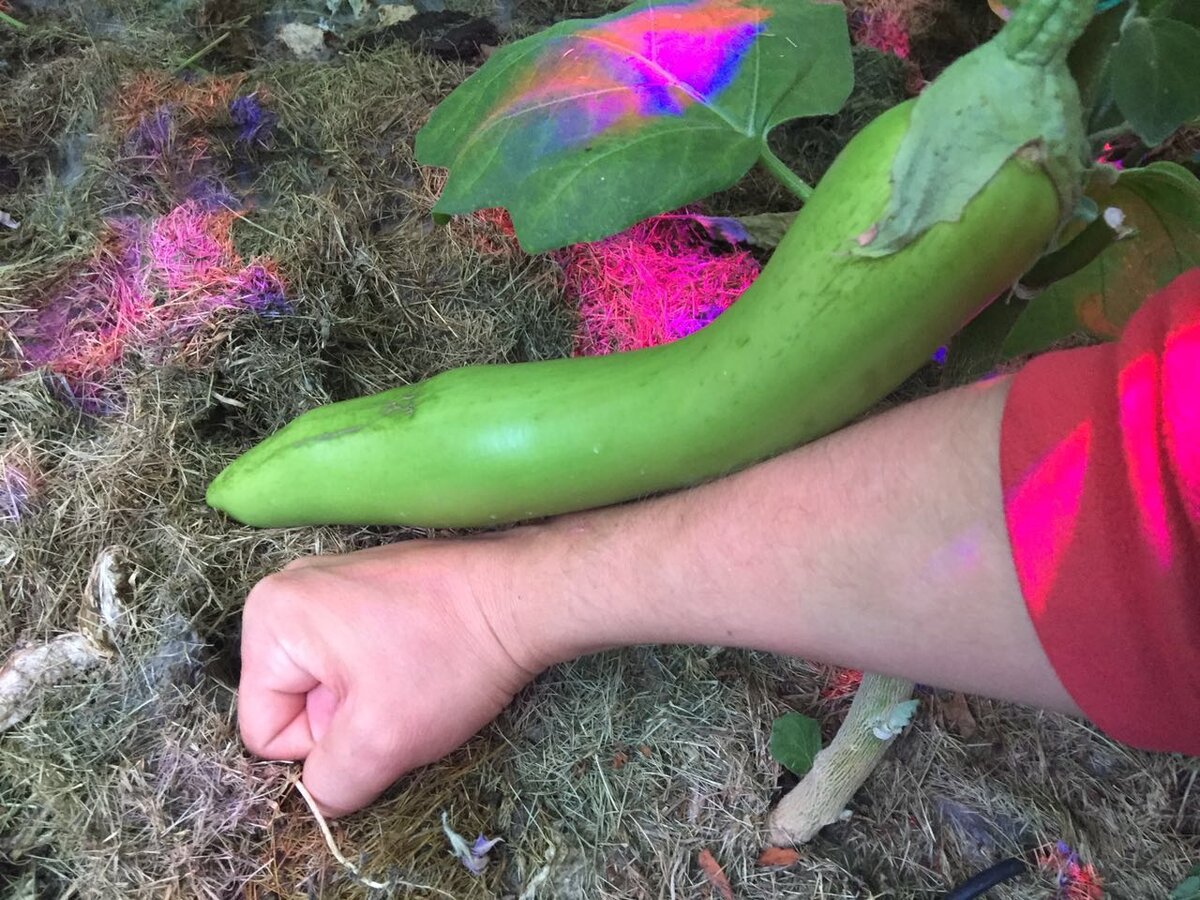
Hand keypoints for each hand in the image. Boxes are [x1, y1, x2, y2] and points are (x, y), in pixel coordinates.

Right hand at [237, 535, 544, 816]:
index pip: (265, 730)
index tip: (377, 715)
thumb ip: (331, 784)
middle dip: (347, 720)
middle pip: (295, 704)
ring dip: (371, 699)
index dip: (322, 745)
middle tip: (401, 698)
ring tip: (419, 677)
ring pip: (330, 684)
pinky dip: (389, 670)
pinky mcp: (371, 584)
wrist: (523, 596)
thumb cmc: (450, 659)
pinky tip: (428, 657)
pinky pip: (356, 654)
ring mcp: (333, 581)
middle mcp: (289, 588)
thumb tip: (322, 791)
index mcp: (270, 616)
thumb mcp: (380, 742)